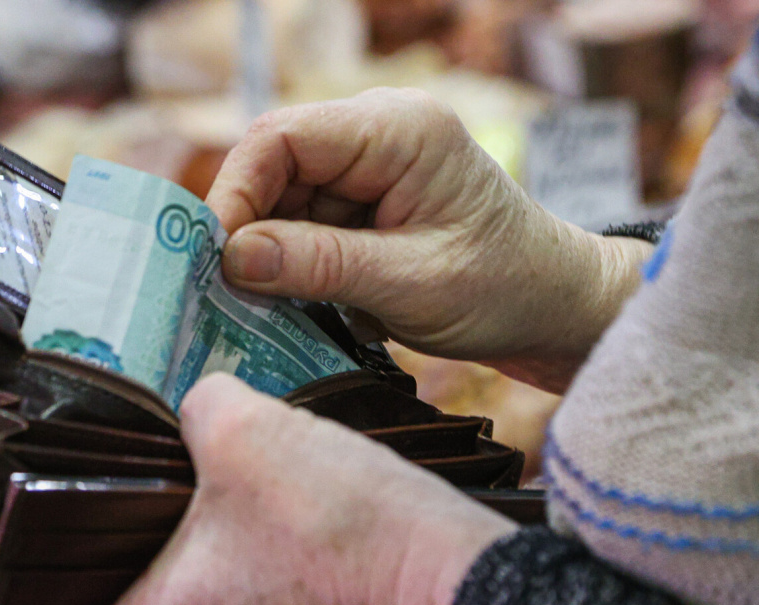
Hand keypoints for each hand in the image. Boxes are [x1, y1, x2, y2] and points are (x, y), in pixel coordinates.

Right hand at [206, 89, 652, 392]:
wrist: (554, 308)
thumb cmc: (504, 289)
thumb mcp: (409, 284)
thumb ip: (319, 265)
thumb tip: (231, 258)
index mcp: (398, 132)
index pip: (282, 139)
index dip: (236, 193)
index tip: (215, 259)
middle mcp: (377, 135)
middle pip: (273, 168)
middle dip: (250, 231)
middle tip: (232, 294)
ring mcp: (369, 167)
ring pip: (282, 202)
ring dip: (273, 255)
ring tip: (282, 308)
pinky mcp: (365, 202)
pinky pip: (303, 225)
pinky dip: (295, 266)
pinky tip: (314, 300)